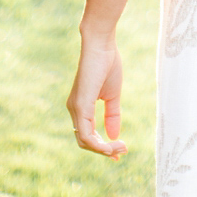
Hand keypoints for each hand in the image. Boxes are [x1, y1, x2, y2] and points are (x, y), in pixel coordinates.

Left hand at [67, 33, 128, 157]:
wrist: (102, 43)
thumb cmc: (107, 63)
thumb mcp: (112, 94)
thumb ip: (112, 114)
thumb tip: (114, 135)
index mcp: (80, 107)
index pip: (87, 135)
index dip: (102, 146)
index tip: (119, 151)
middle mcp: (74, 109)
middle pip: (84, 142)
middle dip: (103, 151)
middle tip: (121, 153)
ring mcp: (76, 108)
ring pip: (84, 141)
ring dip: (103, 150)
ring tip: (121, 149)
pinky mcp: (81, 105)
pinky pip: (86, 134)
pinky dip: (98, 144)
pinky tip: (112, 145)